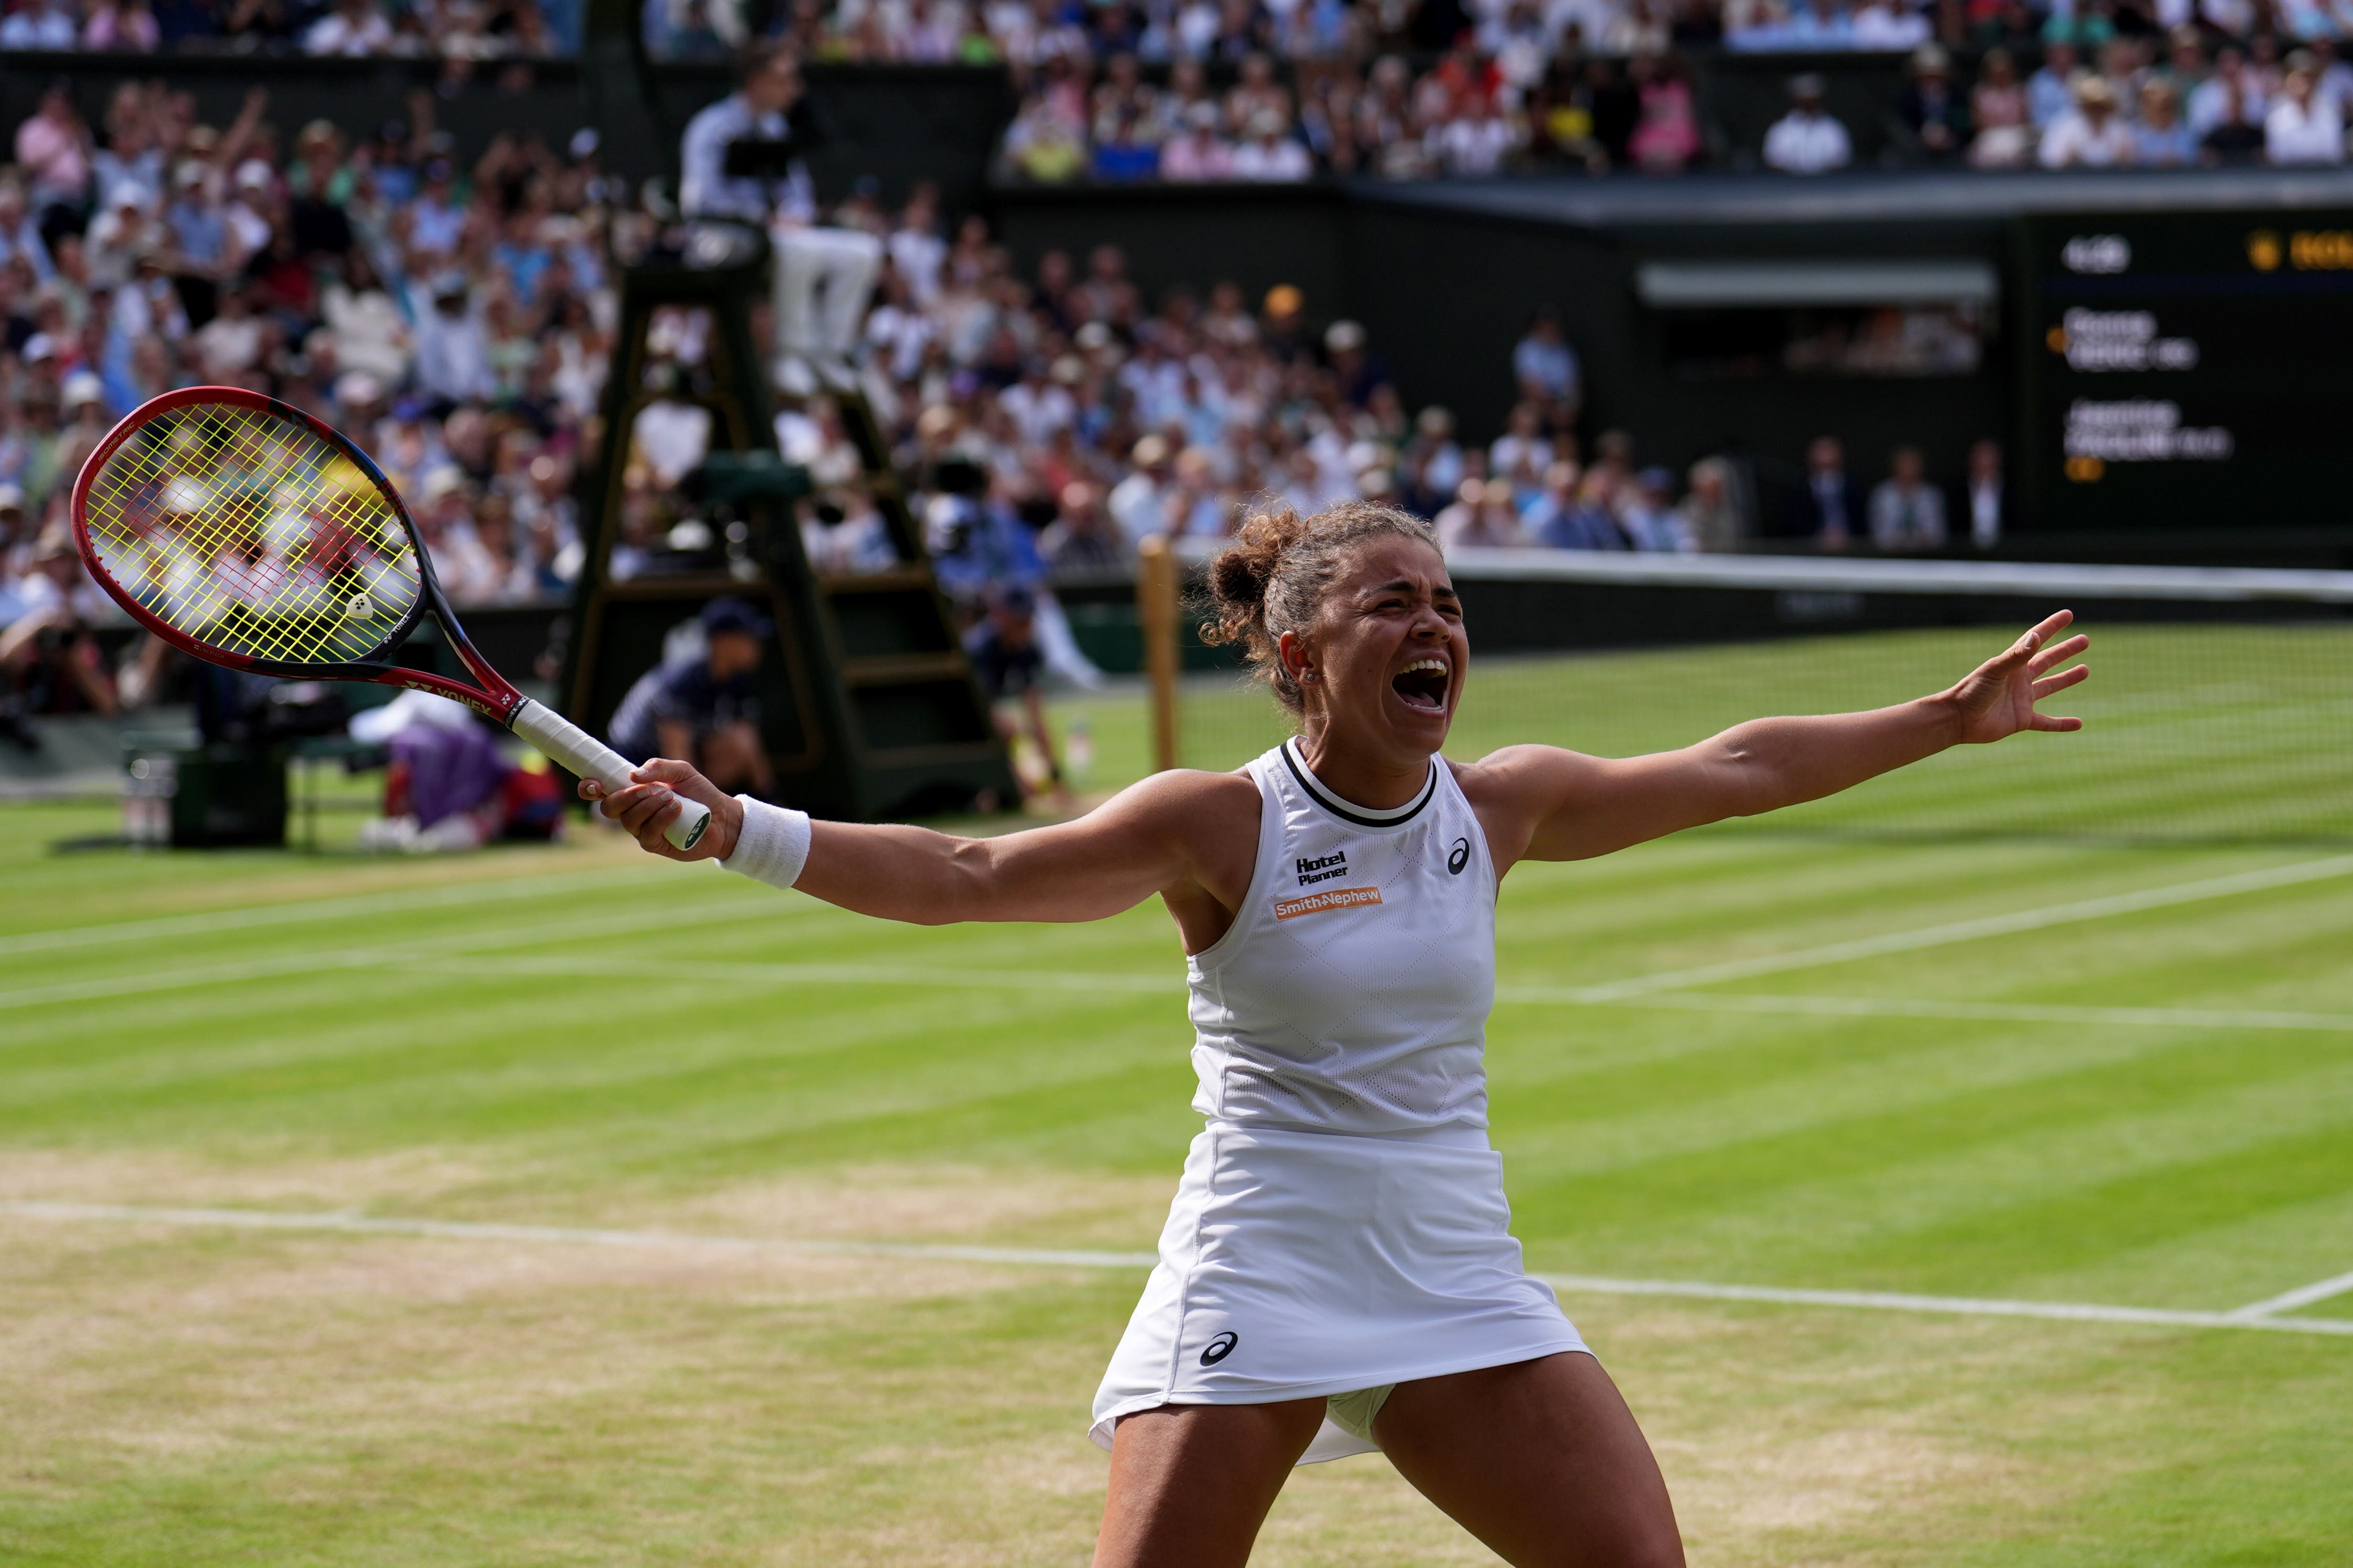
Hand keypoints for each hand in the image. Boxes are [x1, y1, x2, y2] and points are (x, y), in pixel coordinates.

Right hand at [578, 757, 742, 861]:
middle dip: (626, 797)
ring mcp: (642, 830)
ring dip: (648, 806)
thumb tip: (633, 775)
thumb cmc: (700, 793)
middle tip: (651, 790)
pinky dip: (661, 819)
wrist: (723, 816)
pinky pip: (647, 834)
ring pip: (629, 821)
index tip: (594, 784)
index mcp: (633, 792)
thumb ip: (658, 767)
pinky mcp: (656, 845)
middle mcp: (633, 812)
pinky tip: (677, 810)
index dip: (589, 788)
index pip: (600, 792)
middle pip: (609, 808)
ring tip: (672, 798)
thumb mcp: (682, 771)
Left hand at [1947, 610, 2089, 743]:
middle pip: (2047, 661)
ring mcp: (2022, 699)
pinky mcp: (2022, 719)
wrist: (1958, 719)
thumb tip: (2035, 637)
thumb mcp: (1995, 670)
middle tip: (2085, 639)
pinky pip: (2047, 722)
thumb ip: (2015, 655)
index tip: (2068, 614)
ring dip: (2067, 679)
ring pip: (2050, 686)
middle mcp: (2019, 679)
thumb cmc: (1971, 691)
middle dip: (2065, 650)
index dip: (2051, 627)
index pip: (2036, 640)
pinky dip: (2061, 724)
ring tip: (2085, 670)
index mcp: (2013, 663)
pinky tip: (2079, 724)